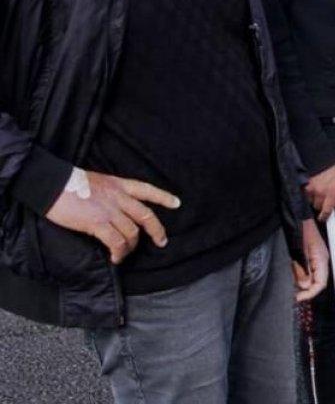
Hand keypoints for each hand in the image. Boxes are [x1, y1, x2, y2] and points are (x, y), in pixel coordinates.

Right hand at [44, 169, 179, 263]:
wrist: (51, 184)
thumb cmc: (70, 184)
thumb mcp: (98, 181)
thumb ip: (111, 193)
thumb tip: (114, 208)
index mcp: (119, 184)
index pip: (147, 190)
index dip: (164, 197)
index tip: (177, 203)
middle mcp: (119, 197)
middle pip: (146, 216)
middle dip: (157, 230)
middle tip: (161, 241)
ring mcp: (109, 210)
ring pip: (131, 233)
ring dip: (131, 247)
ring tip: (124, 254)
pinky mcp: (97, 223)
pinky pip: (115, 242)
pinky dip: (118, 252)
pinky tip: (115, 258)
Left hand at [292, 218, 328, 302]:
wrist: (299, 217)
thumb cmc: (300, 230)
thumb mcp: (298, 251)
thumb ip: (301, 269)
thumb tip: (304, 285)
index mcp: (321, 259)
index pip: (321, 283)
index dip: (310, 293)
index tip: (298, 298)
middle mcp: (322, 260)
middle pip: (317, 282)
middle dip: (305, 289)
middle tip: (292, 292)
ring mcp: (317, 259)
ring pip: (312, 278)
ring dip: (301, 282)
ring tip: (290, 282)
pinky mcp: (311, 257)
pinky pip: (308, 271)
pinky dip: (300, 275)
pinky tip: (292, 273)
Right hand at [304, 164, 334, 221]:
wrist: (319, 158)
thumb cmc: (330, 168)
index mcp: (331, 191)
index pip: (328, 210)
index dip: (325, 216)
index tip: (324, 219)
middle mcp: (321, 192)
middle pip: (318, 207)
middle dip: (321, 204)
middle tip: (323, 197)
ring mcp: (311, 190)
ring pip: (311, 202)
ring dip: (314, 198)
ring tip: (317, 189)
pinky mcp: (303, 187)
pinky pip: (305, 195)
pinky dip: (308, 193)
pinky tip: (312, 186)